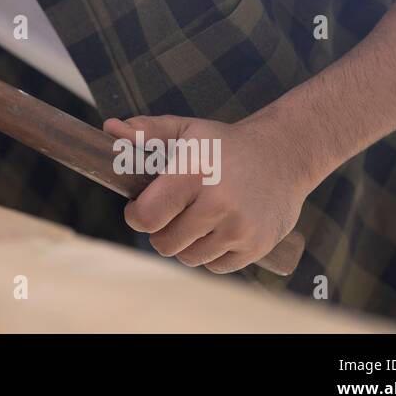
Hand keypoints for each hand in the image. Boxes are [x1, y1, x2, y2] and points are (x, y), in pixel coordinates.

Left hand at [102, 113, 311, 273]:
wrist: (284, 155)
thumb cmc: (224, 144)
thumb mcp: (186, 130)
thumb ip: (146, 131)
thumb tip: (110, 128)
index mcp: (194, 173)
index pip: (147, 216)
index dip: (136, 215)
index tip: (139, 207)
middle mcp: (218, 204)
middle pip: (163, 243)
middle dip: (159, 230)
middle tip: (170, 212)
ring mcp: (240, 228)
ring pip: (189, 258)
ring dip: (184, 243)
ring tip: (194, 219)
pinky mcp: (257, 246)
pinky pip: (215, 267)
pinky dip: (210, 254)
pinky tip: (216, 229)